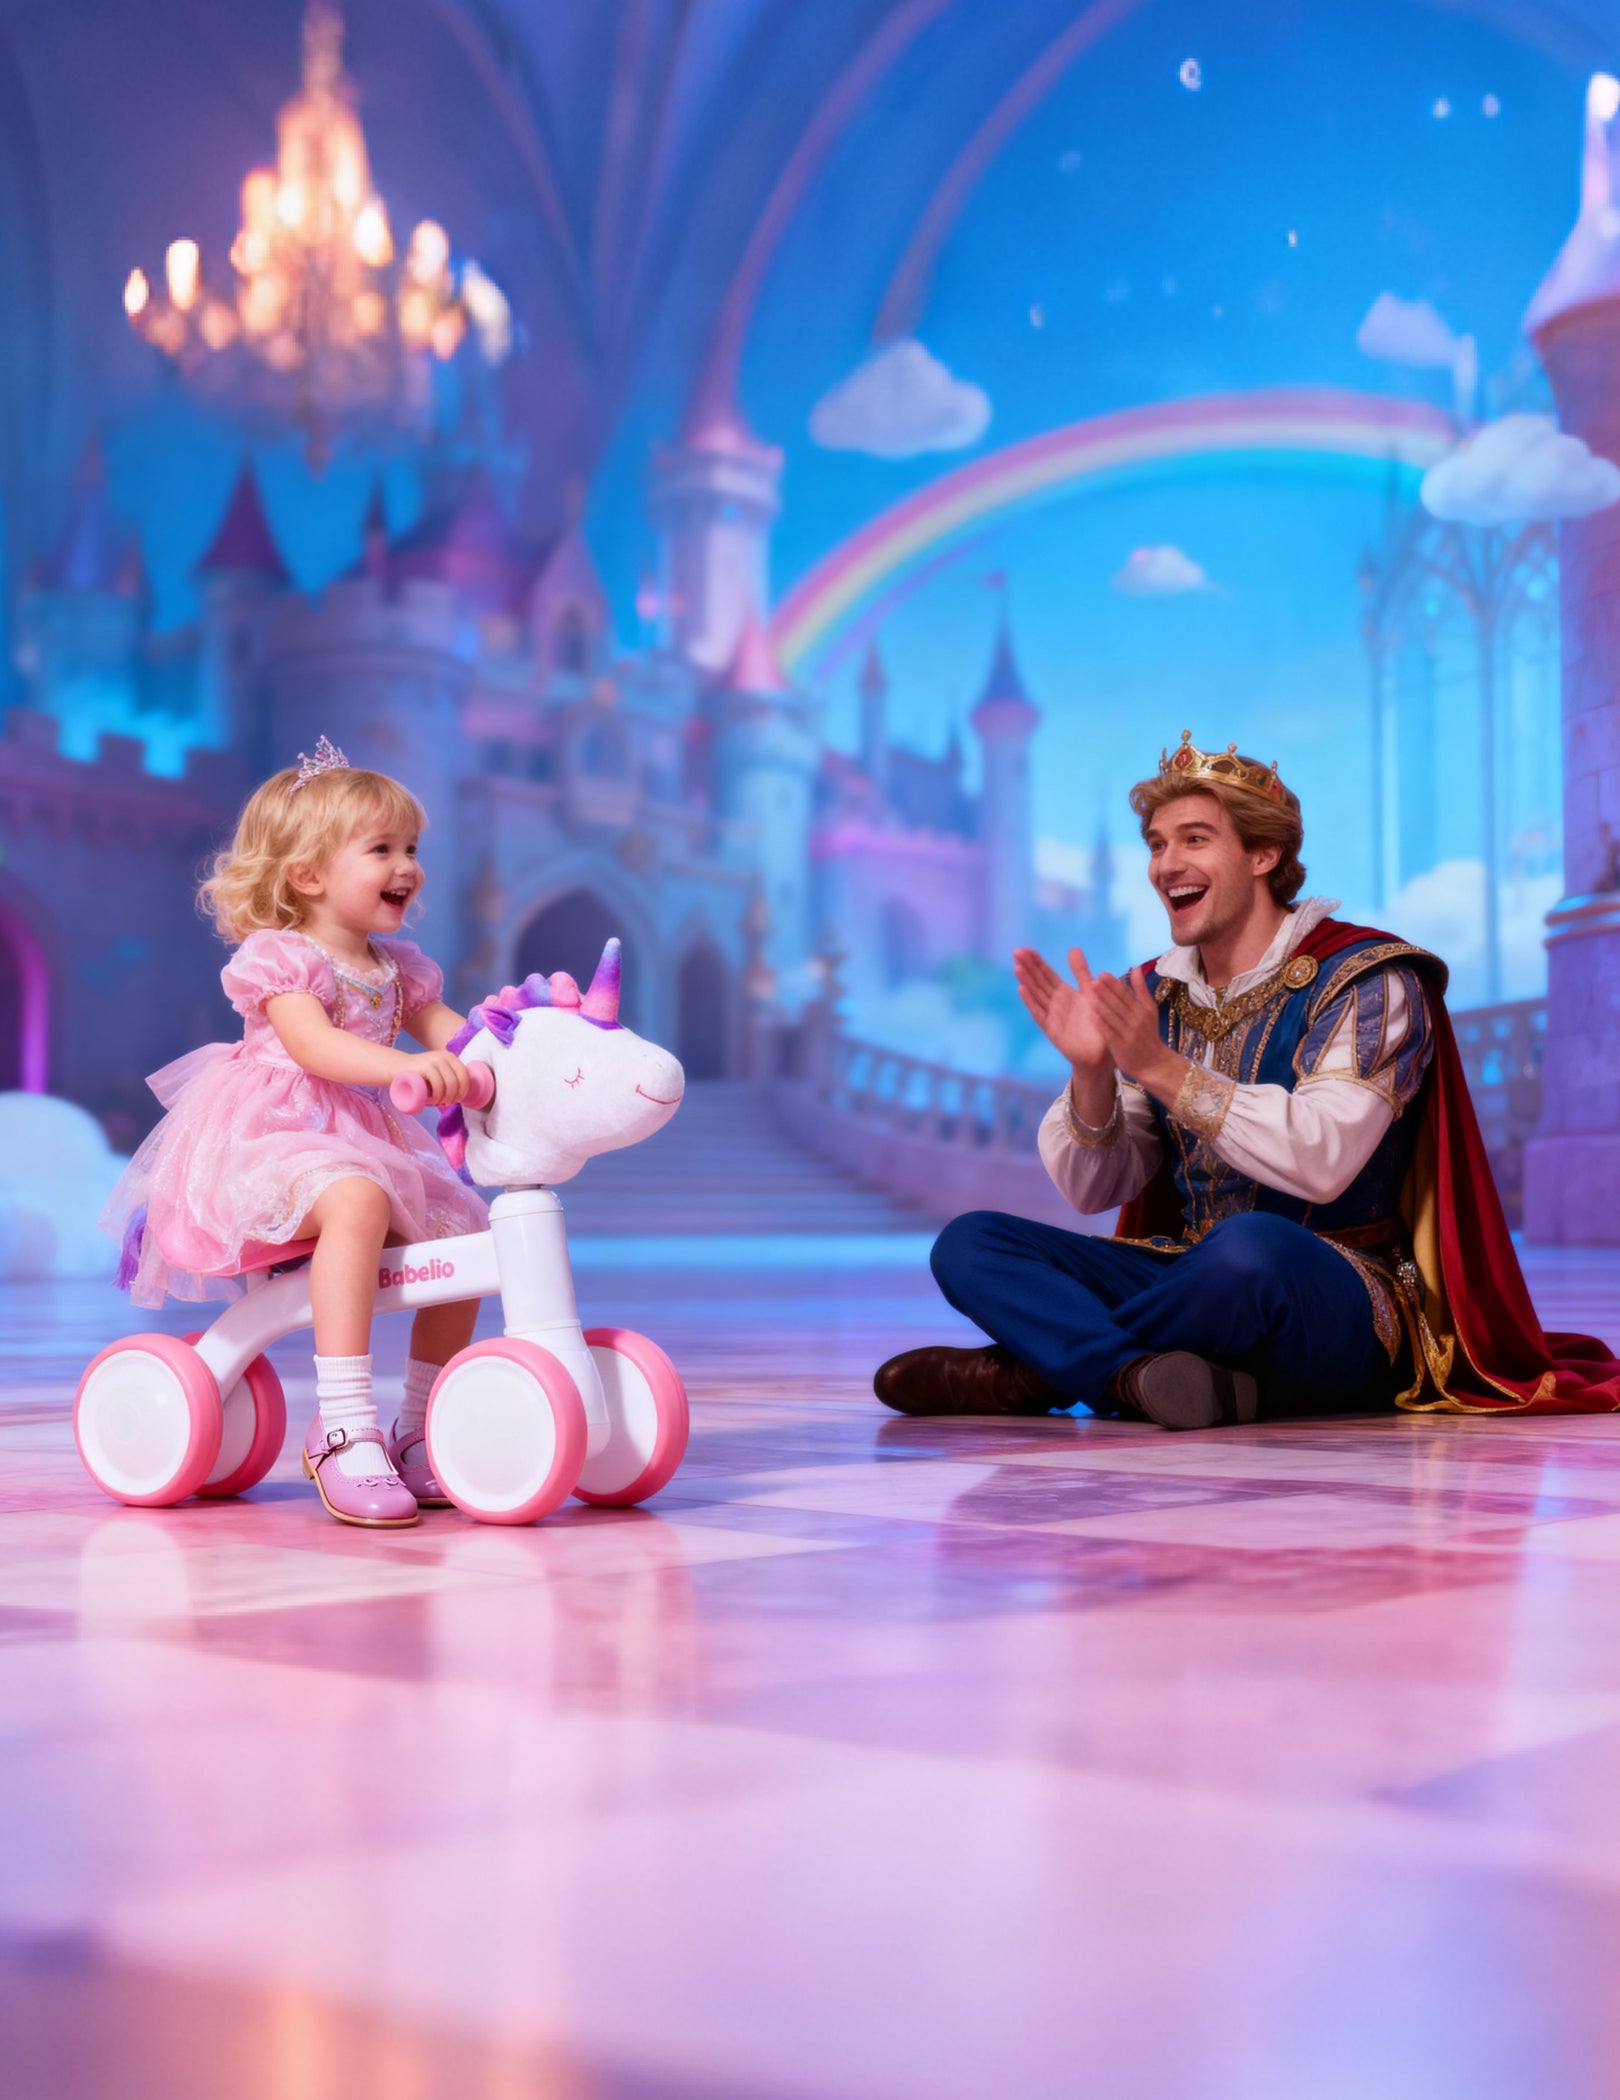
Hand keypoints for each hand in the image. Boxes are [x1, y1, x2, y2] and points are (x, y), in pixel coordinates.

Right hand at [397, 1049, 472, 1105]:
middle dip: (455, 1095)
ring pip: (450, 1083)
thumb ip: (449, 1077)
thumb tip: (464, 1094)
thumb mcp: (437, 1072)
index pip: (465, 1074)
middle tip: (447, 1103)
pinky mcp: (426, 1067)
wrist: (398, 1067)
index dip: (464, 1089)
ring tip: (440, 1102)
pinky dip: (439, 1095)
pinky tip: (435, 1100)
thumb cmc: (420, 1075)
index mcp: (450, 1057)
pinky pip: (439, 1084)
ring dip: (447, 1097)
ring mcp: (435, 1060)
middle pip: (458, 1080)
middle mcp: (444, 1056)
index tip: (458, 1099)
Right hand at [1014, 946, 1110, 1070]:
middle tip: (1016, 952)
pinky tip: (1022, 989)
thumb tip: (1073, 948)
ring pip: (1037, 995)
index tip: (1025, 949)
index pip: (1046, 974)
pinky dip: (1031, 1001)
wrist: (1102, 1052)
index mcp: (1064, 994)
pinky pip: (1040, 1013)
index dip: (1036, 962)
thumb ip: (1081, 972)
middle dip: (1028, 967)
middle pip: (1039, 982)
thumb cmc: (1097, 1023)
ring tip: (1017, 967)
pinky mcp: (1052, 1029)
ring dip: (1027, 981)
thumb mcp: (1090, 991)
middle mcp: (1055, 1003)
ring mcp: (1052, 1016)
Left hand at [1092, 967, 1175, 1088]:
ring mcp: (1128, 1033)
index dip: (1114, 984)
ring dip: (1100, 1005)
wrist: (1154, 1063)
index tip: (1102, 974)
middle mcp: (1137, 1020)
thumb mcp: (1149, 1010)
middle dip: (1105, 992)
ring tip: (1088, 994)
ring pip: (1113, 1016)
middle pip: (1118, 1003)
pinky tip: (1090, 1015)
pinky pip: (1108, 1032)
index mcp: (1144, 1009)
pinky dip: (1100, 1023)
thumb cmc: (1148, 1034)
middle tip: (1092, 981)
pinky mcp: (1120, 1046)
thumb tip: (1135, 967)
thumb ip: (1141, 989)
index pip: (1127, 993)